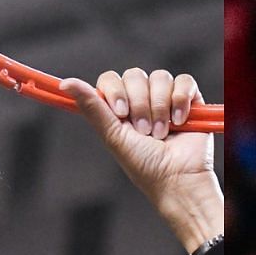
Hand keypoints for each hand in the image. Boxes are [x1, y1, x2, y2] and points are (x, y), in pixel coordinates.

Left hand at [59, 69, 221, 253]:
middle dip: (139, 104)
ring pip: (159, 77)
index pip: (110, 79)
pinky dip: (180, 100)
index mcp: (120, 107)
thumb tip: (65, 83)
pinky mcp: (190, 100)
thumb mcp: (113, 136)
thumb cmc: (145, 165)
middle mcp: (142, 100)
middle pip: (134, 75)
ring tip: (162, 132)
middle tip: (145, 131)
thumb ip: (92, 107)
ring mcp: (166, 98)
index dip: (115, 91)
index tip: (121, 113)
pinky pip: (183, 81)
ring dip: (159, 107)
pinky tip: (179, 122)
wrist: (178, 179)